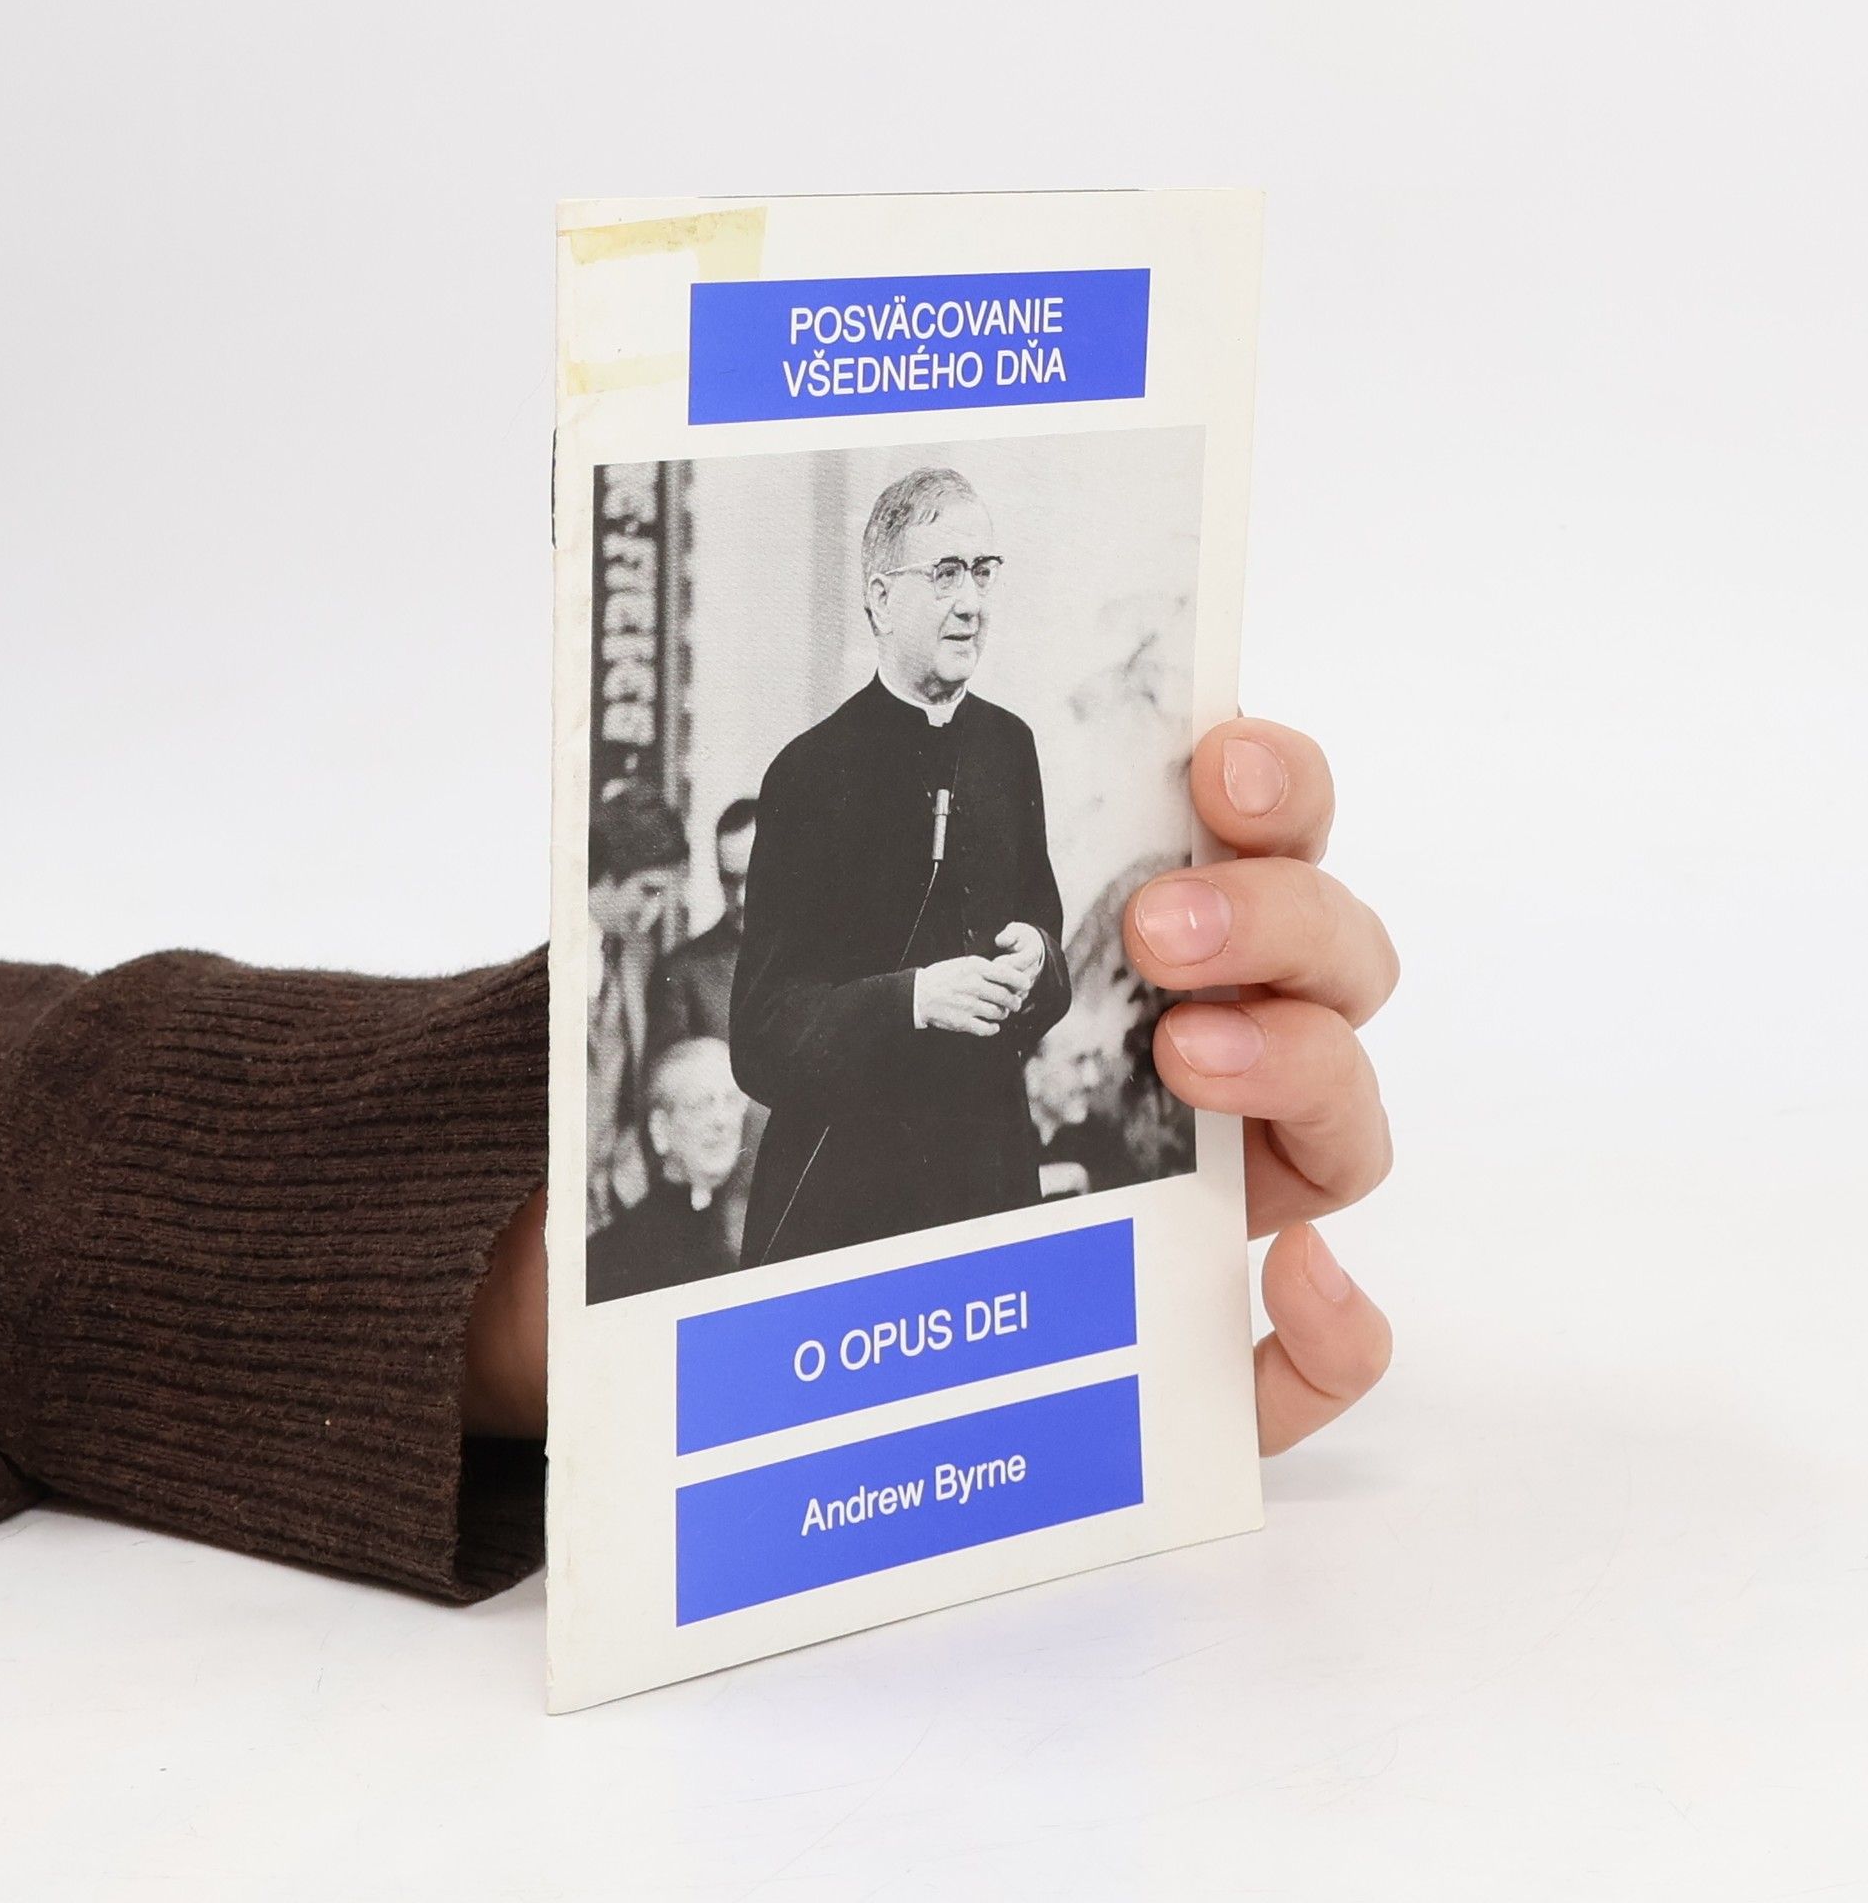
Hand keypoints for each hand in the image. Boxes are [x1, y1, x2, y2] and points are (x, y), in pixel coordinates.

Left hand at [467, 719, 1396, 1452]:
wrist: (772, 1323)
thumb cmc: (812, 1137)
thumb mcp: (800, 1022)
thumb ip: (860, 959)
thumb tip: (975, 964)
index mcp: (1130, 957)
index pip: (1258, 844)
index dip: (1276, 785)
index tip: (1216, 764)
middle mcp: (1199, 1061)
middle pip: (1337, 964)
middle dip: (1279, 917)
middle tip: (1158, 929)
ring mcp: (1213, 1202)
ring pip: (1348, 1126)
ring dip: (1303, 1067)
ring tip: (1183, 1059)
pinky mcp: (1202, 1342)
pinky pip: (1323, 1357)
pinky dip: (1337, 1324)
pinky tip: (1292, 1281)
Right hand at [914, 954, 1024, 1035]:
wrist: (918, 994)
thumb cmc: (941, 977)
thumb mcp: (964, 964)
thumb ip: (985, 969)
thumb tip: (1009, 975)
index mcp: (975, 968)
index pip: (1008, 974)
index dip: (1021, 982)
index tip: (1026, 986)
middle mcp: (974, 986)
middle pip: (1006, 997)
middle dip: (1015, 1002)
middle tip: (1015, 1003)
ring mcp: (969, 1005)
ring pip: (999, 1013)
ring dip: (1003, 1014)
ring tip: (1001, 1012)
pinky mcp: (963, 1022)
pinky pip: (987, 1028)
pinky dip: (993, 1028)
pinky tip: (992, 1025)